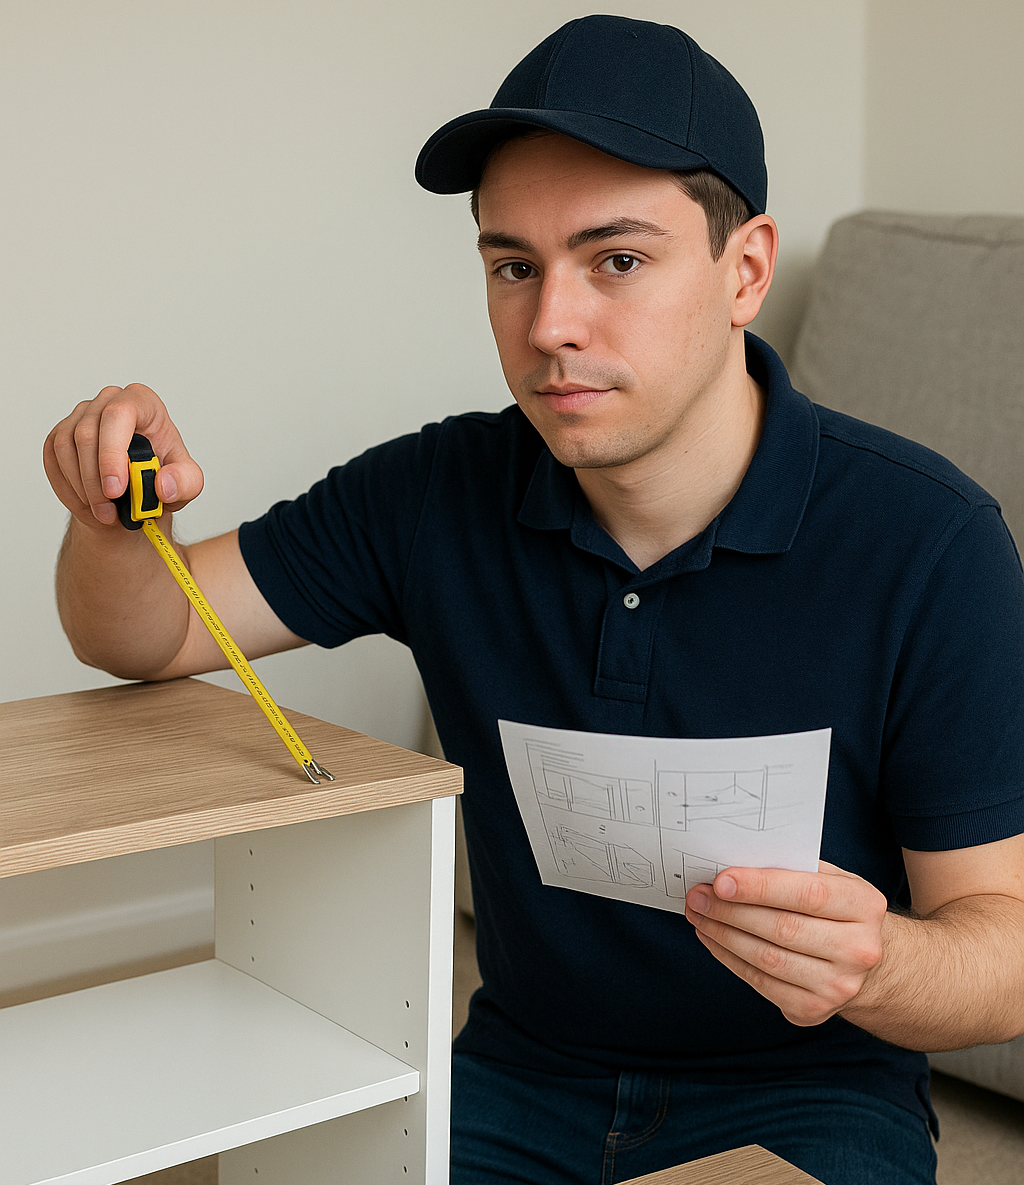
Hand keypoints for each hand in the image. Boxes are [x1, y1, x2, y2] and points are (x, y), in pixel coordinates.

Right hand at [44, 384, 203, 527]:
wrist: (138, 492)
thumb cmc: (162, 477)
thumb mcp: (188, 483)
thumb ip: (185, 483)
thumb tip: (164, 486)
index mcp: (142, 402)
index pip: (119, 414)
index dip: (112, 453)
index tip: (115, 490)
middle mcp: (109, 401)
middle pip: (88, 433)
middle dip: (96, 480)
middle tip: (109, 511)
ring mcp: (81, 416)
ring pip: (66, 447)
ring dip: (82, 488)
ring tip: (104, 512)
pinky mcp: (61, 434)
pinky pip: (53, 459)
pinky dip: (68, 488)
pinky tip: (87, 504)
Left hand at [684, 861, 886, 1026]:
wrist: (866, 962)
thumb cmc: (838, 910)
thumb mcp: (832, 879)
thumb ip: (793, 867)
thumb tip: (736, 863)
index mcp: (865, 906)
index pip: (809, 894)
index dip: (761, 887)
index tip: (722, 880)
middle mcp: (859, 950)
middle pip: (783, 928)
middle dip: (731, 911)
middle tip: (699, 896)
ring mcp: (838, 986)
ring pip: (767, 959)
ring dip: (724, 935)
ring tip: (700, 914)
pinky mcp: (813, 1009)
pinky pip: (760, 983)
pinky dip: (729, 958)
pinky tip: (713, 939)